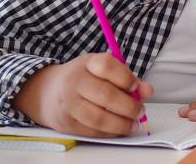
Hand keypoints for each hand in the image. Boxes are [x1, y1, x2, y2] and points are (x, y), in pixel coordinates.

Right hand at [13, 53, 153, 136]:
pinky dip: (110, 132)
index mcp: (87, 63)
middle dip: (129, 106)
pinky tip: (119, 129)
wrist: (47, 92)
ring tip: (133, 124)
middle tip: (140, 111)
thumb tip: (147, 90)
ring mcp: (69, 103)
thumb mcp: (101, 69)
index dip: (125, 77)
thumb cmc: (82, 78)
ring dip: (121, 123)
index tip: (136, 86)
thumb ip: (126, 77)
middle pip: (105, 95)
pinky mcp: (67, 123)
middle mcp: (75, 82)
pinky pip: (92, 131)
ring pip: (99, 117)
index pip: (106, 66)